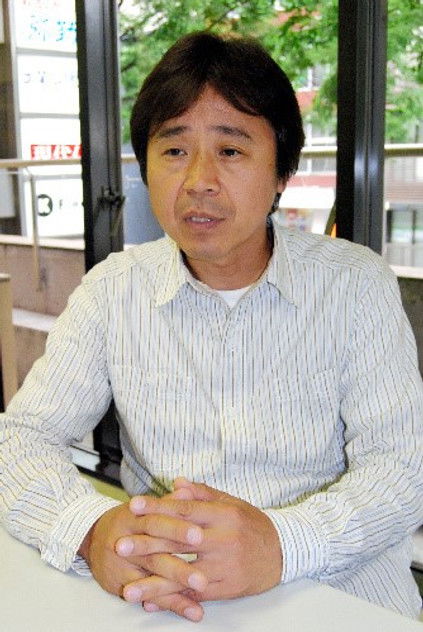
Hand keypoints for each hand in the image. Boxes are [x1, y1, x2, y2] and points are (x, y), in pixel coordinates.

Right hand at [79, 502, 207, 598]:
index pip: (156, 522)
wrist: (91, 537)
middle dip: (179, 566)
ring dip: (177, 588)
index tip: (199, 534)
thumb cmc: (128, 521)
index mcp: (133, 517)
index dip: (177, 528)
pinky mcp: (121, 584)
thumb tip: (187, 490)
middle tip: (202, 577)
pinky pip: (149, 596)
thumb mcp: (144, 507)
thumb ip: (167, 502)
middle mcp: (125, 541)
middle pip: (154, 554)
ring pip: (152, 577)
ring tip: (202, 592)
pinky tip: (192, 610)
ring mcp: (122, 565)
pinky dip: (172, 603)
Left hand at [123, 479, 281, 619]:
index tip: (133, 506)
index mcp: (223, 515)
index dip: (158, 507)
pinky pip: (194, 595)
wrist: (283, 552)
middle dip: (147, 544)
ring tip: (128, 588)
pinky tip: (151, 602)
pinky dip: (171, 599)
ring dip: (153, 583)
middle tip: (120, 544)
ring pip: (184, 574)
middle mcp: (223, 540)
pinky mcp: (226, 589)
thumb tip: (176, 483)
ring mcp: (224, 567)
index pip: (185, 510)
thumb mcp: (231, 503)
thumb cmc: (252, 525)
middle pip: (179, 542)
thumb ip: (202, 493)